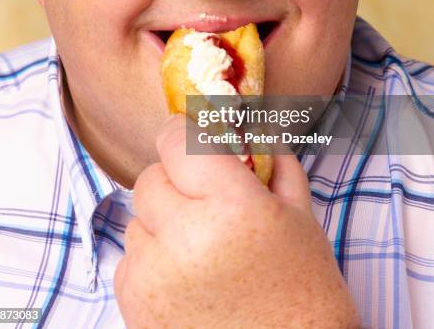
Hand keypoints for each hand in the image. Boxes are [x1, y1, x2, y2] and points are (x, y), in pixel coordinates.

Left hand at [114, 114, 359, 327]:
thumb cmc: (304, 294)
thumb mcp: (299, 219)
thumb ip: (274, 162)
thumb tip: (249, 127)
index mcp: (232, 207)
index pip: (176, 141)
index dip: (182, 133)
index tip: (189, 137)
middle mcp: (185, 237)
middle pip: (150, 178)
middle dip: (174, 181)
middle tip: (203, 200)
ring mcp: (154, 274)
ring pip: (137, 218)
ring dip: (161, 222)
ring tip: (199, 247)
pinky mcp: (134, 306)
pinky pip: (129, 258)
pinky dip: (151, 259)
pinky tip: (186, 277)